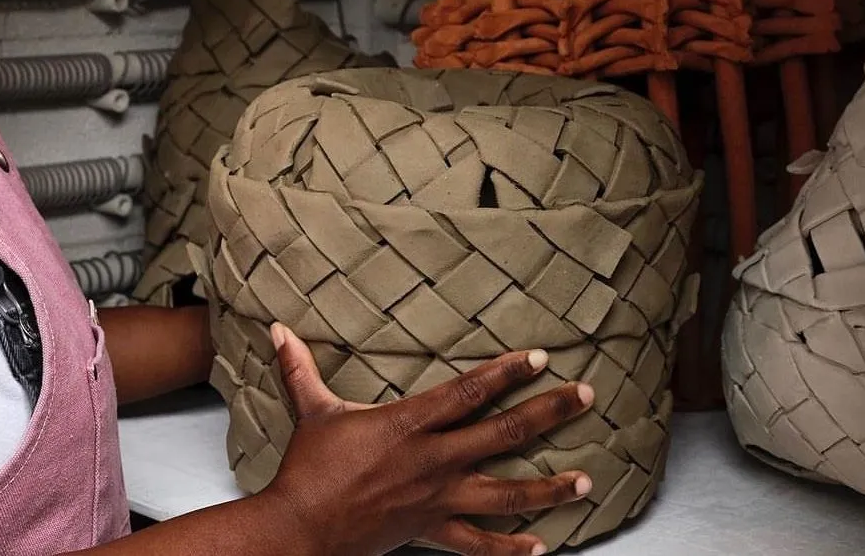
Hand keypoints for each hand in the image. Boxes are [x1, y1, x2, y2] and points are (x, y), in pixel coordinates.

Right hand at [263, 323, 592, 555]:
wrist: (302, 529)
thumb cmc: (309, 469)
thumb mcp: (312, 409)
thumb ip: (301, 367)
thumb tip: (279, 330)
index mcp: (409, 425)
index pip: (469, 391)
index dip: (507, 372)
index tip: (539, 358)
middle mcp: (433, 461)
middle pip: (502, 434)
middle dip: (547, 414)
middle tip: (584, 396)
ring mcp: (437, 500)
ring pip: (505, 493)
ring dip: (548, 486)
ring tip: (586, 480)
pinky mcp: (430, 531)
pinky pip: (478, 543)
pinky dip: (510, 548)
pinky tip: (541, 546)